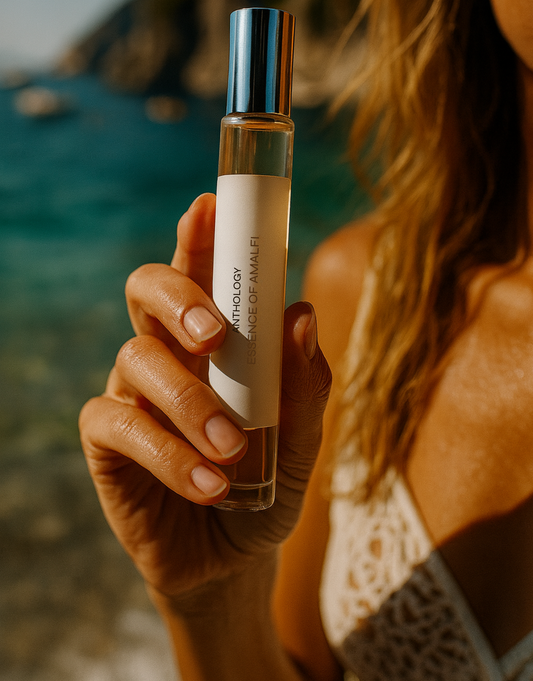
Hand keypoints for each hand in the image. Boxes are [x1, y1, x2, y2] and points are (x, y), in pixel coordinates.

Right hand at [79, 193, 331, 604]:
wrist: (234, 556)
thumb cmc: (267, 481)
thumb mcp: (301, 439)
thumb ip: (304, 384)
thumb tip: (300, 314)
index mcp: (214, 337)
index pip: (200, 269)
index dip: (198, 233)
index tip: (208, 205)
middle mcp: (167, 350)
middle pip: (146, 288)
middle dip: (177, 296)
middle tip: (214, 334)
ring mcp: (133, 392)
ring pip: (136, 357)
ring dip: (191, 402)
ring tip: (234, 450)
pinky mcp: (109, 440)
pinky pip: (120, 424)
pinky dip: (168, 453)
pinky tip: (208, 486)